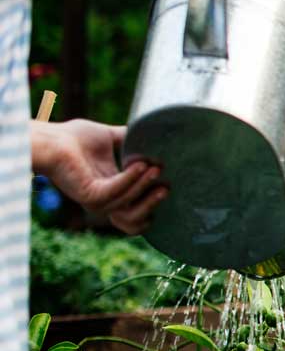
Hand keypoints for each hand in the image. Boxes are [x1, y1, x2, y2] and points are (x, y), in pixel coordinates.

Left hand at [30, 120, 167, 233]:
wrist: (50, 139)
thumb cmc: (74, 138)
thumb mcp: (112, 138)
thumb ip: (132, 139)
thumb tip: (157, 131)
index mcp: (113, 190)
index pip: (136, 214)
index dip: (153, 207)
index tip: (167, 187)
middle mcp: (105, 200)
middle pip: (136, 220)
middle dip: (153, 203)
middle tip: (167, 186)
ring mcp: (97, 200)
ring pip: (129, 206)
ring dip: (145, 187)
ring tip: (156, 168)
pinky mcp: (89, 196)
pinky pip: (116, 192)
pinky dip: (130, 179)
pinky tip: (139, 164)